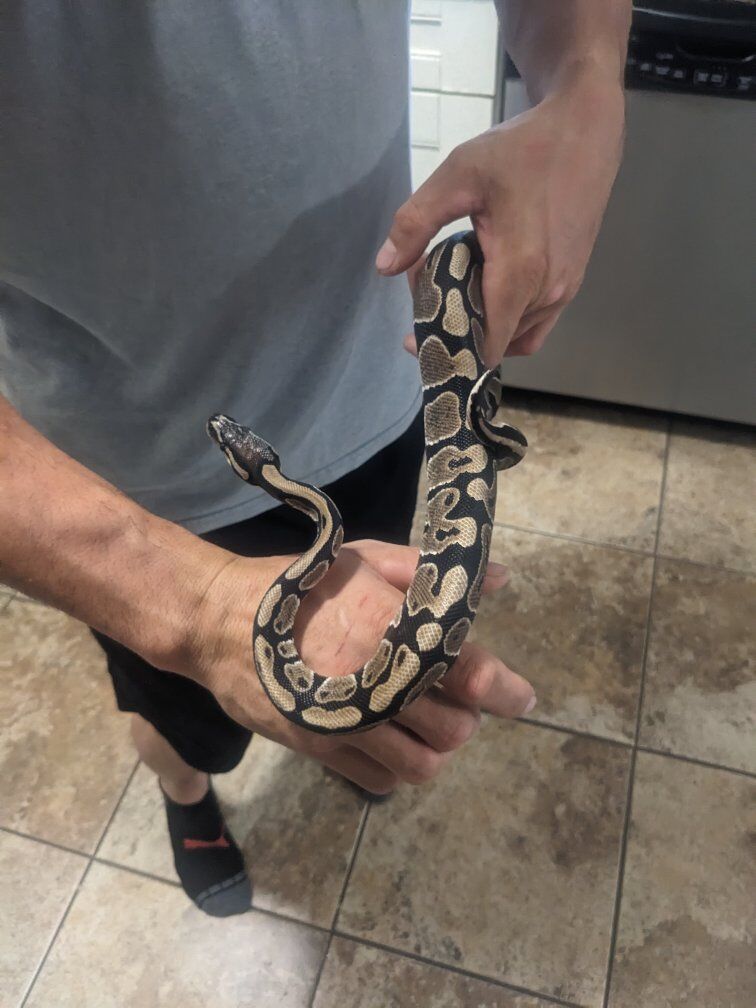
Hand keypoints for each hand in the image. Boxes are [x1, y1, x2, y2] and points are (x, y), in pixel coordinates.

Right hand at [187, 540, 534, 794]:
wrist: (217, 620)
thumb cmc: (297, 583)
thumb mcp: (361, 557)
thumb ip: (427, 571)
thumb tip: (498, 577)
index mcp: (389, 627)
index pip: (468, 673)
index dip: (505, 689)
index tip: (520, 696)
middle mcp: (374, 681)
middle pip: (454, 729)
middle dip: (466, 716)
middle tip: (455, 696)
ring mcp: (345, 721)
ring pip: (422, 765)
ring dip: (435, 748)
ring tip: (425, 722)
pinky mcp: (318, 747)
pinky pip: (380, 781)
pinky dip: (397, 767)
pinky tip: (390, 738)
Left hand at [377, 70, 624, 365]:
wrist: (584, 130)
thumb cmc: (521, 150)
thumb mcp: (457, 176)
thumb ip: (416, 222)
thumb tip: (385, 267)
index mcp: (521, 271)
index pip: (484, 344)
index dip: (448, 348)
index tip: (416, 335)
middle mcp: (548, 291)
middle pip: (494, 342)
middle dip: (456, 329)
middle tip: (427, 295)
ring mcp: (565, 290)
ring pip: (516, 337)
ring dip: (481, 325)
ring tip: (454, 288)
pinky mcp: (573, 283)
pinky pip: (536, 325)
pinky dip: (507, 323)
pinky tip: (484, 293)